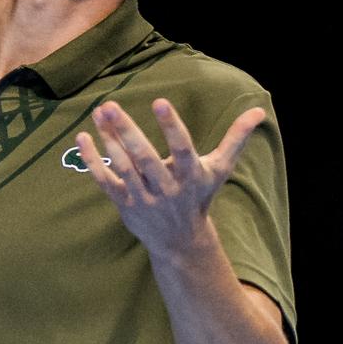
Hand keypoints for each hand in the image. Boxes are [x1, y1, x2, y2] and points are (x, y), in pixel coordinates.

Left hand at [76, 99, 266, 254]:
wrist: (180, 241)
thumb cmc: (200, 196)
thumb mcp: (220, 169)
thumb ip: (236, 138)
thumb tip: (259, 110)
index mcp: (190, 176)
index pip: (181, 148)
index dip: (171, 126)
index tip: (160, 102)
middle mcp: (167, 188)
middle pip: (145, 158)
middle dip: (127, 132)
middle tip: (111, 105)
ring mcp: (143, 198)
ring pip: (123, 168)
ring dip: (109, 140)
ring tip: (99, 112)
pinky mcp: (125, 204)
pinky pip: (105, 181)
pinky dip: (93, 160)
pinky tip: (83, 137)